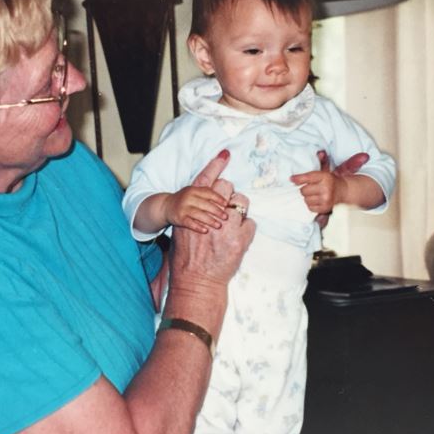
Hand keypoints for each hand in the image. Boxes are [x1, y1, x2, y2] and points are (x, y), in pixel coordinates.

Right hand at [163, 186, 227, 233]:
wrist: (166, 206)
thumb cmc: (186, 200)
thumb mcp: (195, 193)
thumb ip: (208, 195)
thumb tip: (226, 200)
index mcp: (194, 190)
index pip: (208, 192)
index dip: (218, 198)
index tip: (226, 204)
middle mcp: (188, 197)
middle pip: (205, 204)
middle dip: (217, 211)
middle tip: (226, 217)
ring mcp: (182, 208)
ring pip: (198, 214)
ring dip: (209, 220)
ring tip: (219, 225)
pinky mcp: (178, 218)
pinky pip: (189, 223)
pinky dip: (198, 226)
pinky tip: (205, 230)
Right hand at [168, 150, 254, 290]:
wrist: (196, 281)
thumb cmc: (186, 258)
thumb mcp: (182, 230)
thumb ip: (195, 214)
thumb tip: (208, 204)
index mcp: (192, 209)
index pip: (204, 180)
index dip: (216, 164)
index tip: (226, 152)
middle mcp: (209, 214)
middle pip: (226, 187)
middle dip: (228, 195)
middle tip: (226, 208)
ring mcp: (226, 227)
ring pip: (241, 203)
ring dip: (239, 211)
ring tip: (231, 225)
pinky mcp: (239, 240)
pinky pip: (251, 223)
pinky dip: (246, 230)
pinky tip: (238, 239)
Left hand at [292, 151, 369, 225]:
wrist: (344, 192)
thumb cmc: (331, 181)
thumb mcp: (326, 171)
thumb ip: (321, 163)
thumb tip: (320, 153)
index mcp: (325, 177)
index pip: (307, 177)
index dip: (298, 179)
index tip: (291, 179)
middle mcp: (326, 188)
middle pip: (303, 190)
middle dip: (305, 189)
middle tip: (310, 188)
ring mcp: (326, 199)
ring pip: (306, 199)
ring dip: (308, 198)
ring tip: (314, 194)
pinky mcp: (325, 208)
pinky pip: (310, 207)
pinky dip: (311, 205)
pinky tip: (317, 200)